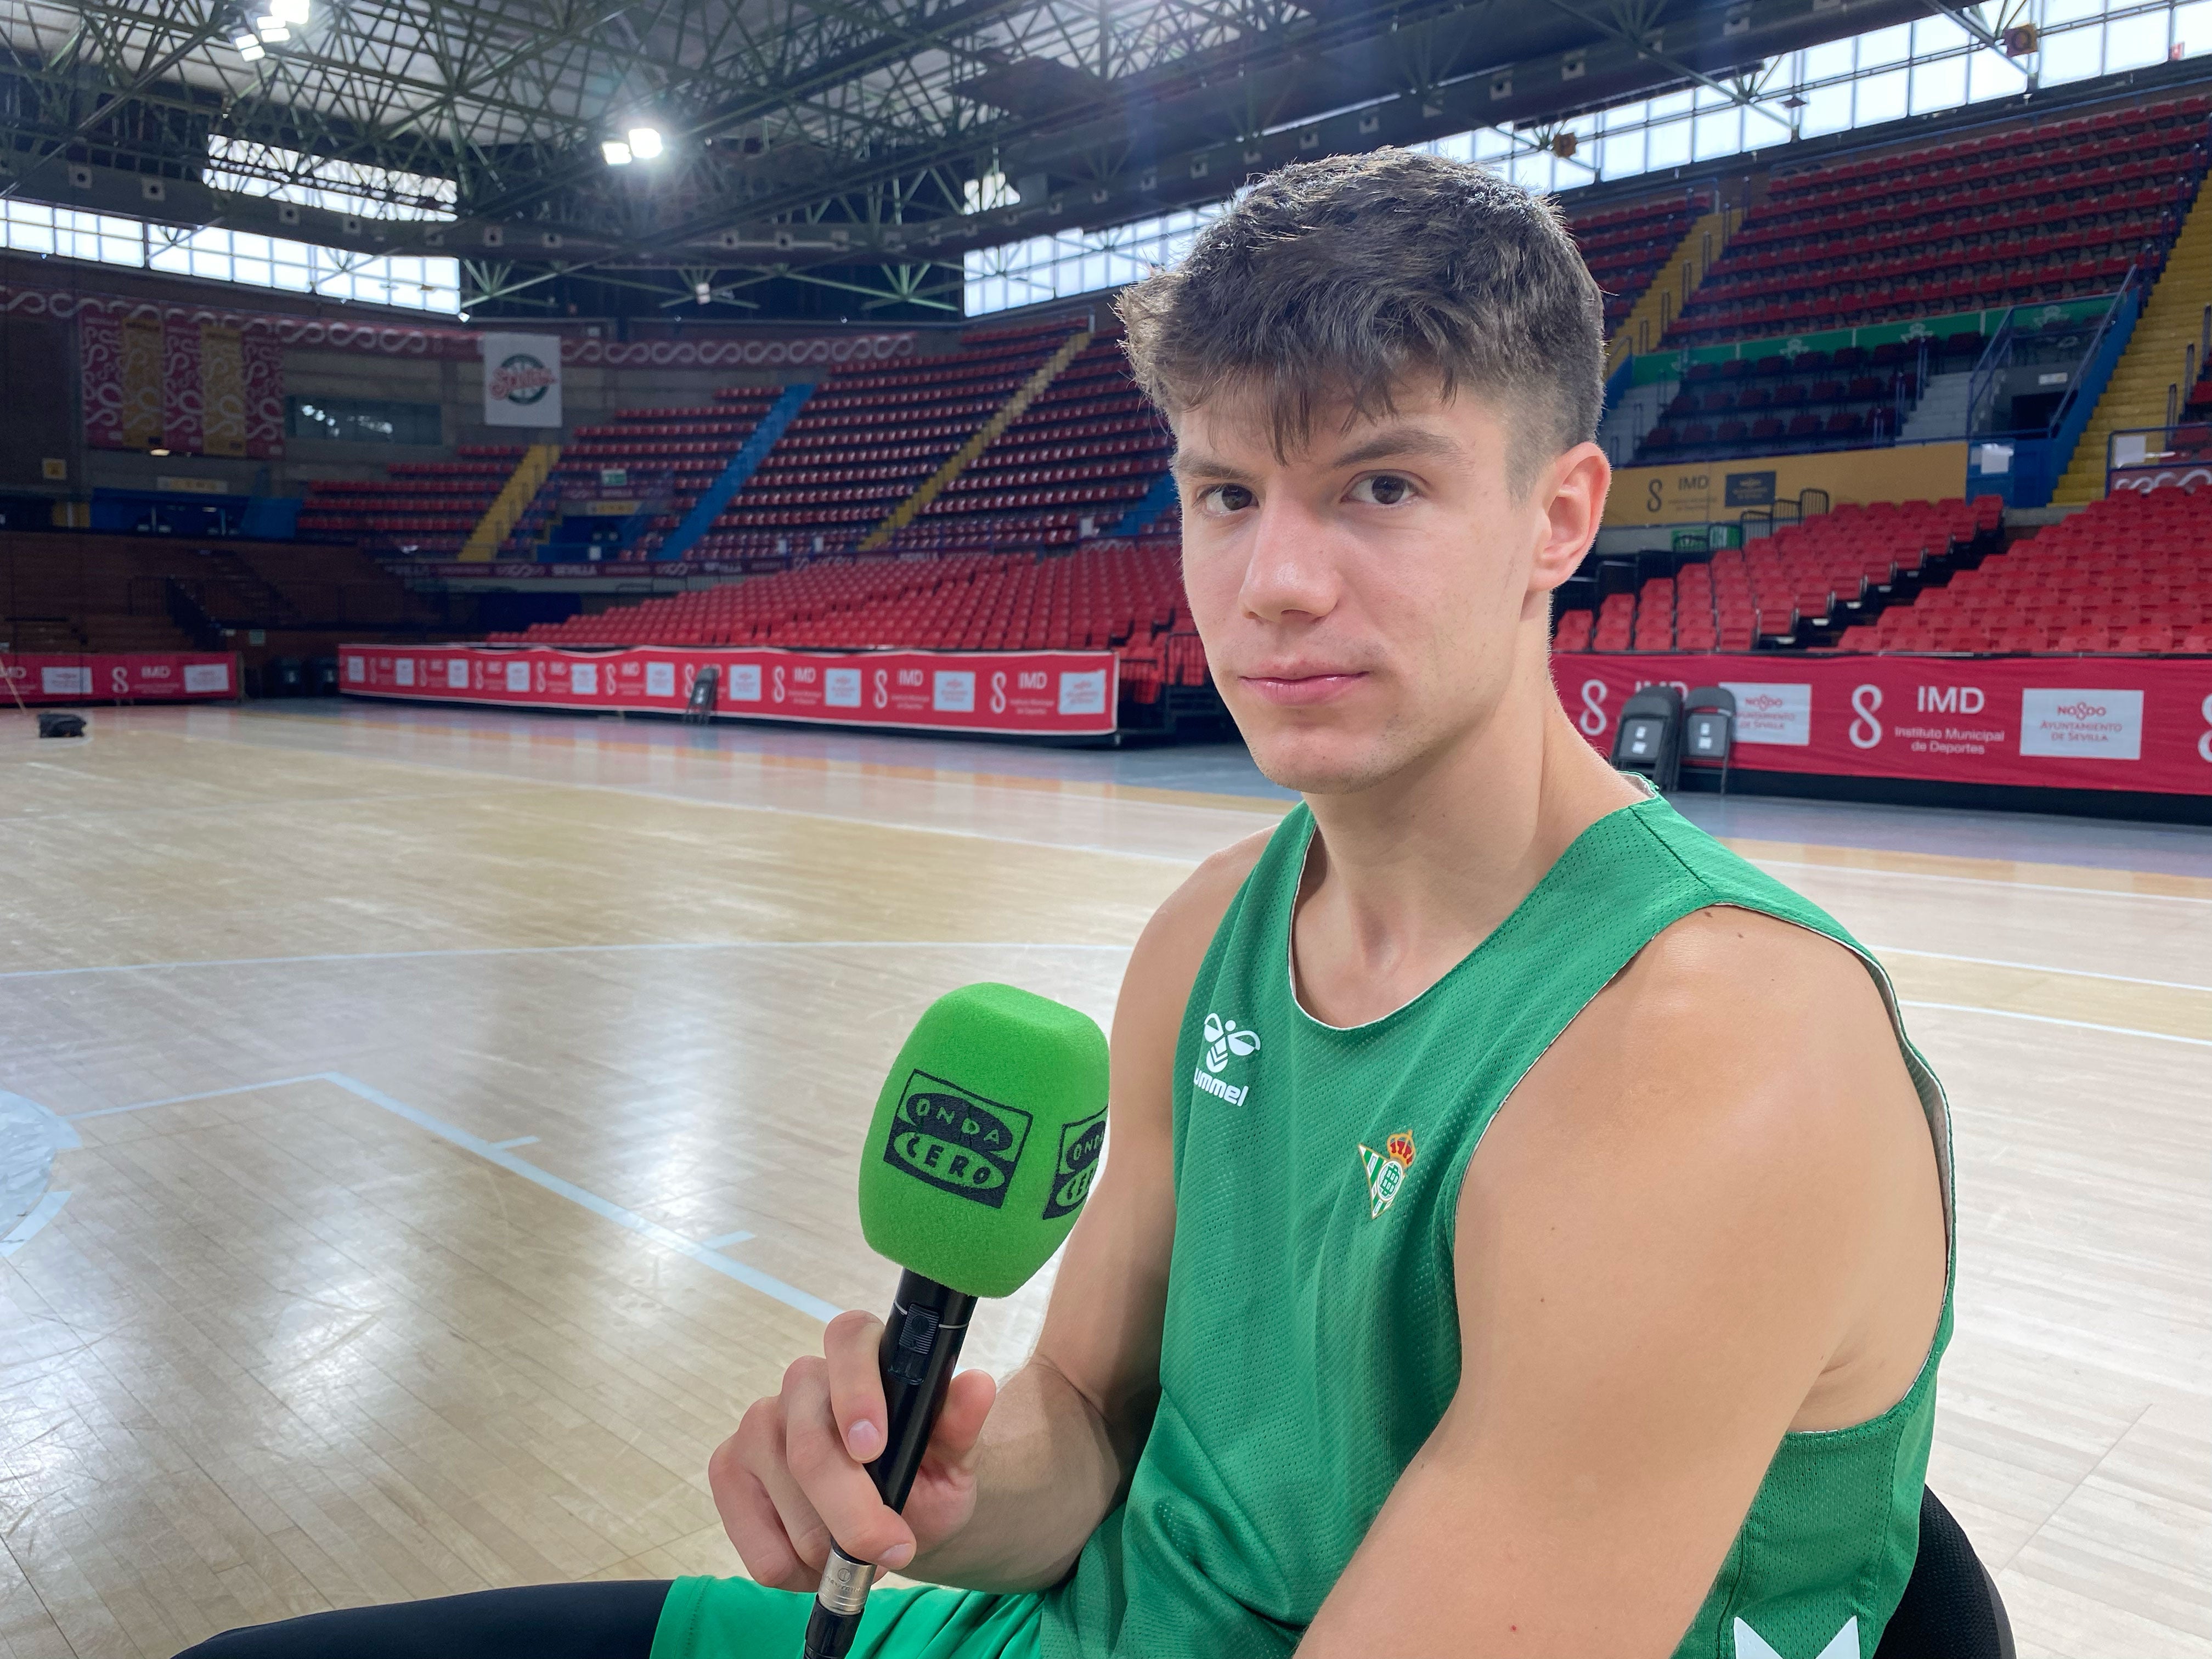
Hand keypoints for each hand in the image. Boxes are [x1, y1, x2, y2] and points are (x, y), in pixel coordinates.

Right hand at [709, 1309, 998, 1589]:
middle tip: (897, 1549)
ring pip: (786, 1504)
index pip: (847, 1341)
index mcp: (861, 1353)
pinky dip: (798, 1572)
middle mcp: (803, 1382)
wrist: (903, 1515)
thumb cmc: (928, 1471)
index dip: (855, 1393)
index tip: (874, 1448)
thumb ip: (961, 1423)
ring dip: (832, 1549)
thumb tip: (976, 1386)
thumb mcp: (956, 1454)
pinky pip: (758, 1545)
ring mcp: (758, 1426)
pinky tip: (824, 1560)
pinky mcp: (730, 1473)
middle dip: (854, 1514)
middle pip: (809, 1448)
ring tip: (865, 1549)